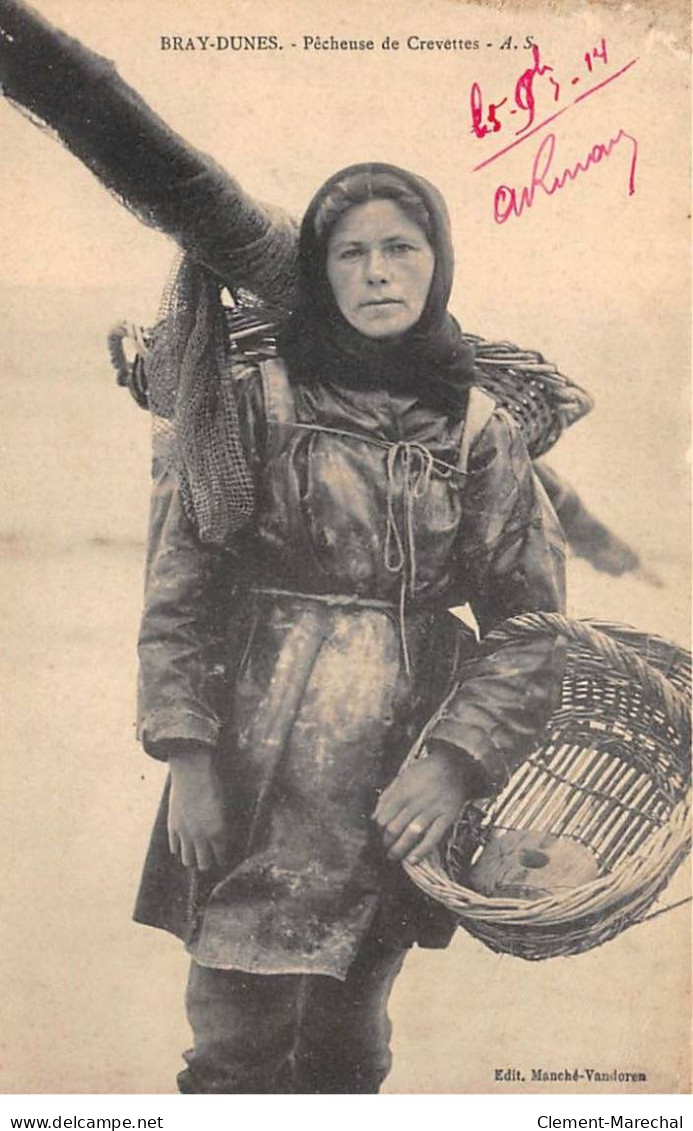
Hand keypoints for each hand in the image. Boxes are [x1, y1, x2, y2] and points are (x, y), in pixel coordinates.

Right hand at [167, 747, 228, 871]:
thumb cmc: (214, 784)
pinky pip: (175, 848)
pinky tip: (185, 842)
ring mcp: (185, 833)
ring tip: (197, 852)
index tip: (223, 856)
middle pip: (204, 865)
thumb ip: (223, 825)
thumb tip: (223, 838)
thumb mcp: (225, 806)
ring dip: (193, 858)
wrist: (191, 770)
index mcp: (218, 831)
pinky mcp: (172, 826)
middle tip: (211, 856)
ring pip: (187, 860)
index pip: (221, 857)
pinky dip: (180, 847)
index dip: (223, 858)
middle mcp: (201, 836)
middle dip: (209, 862)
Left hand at [373, 744, 481, 864]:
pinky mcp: (446, 817)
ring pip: (412, 833)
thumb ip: (388, 796)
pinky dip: (422, 850)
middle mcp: (416, 801)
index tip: (378, 834)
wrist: (455, 765)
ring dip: (400, 848)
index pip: (385, 816)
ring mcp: (432, 810)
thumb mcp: (403, 776)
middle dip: (387, 841)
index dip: (379, 829)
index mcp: (403, 791)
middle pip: (396, 827)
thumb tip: (375, 816)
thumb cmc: (425, 772)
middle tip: (385, 848)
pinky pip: (433, 837)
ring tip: (393, 856)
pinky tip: (413, 860)